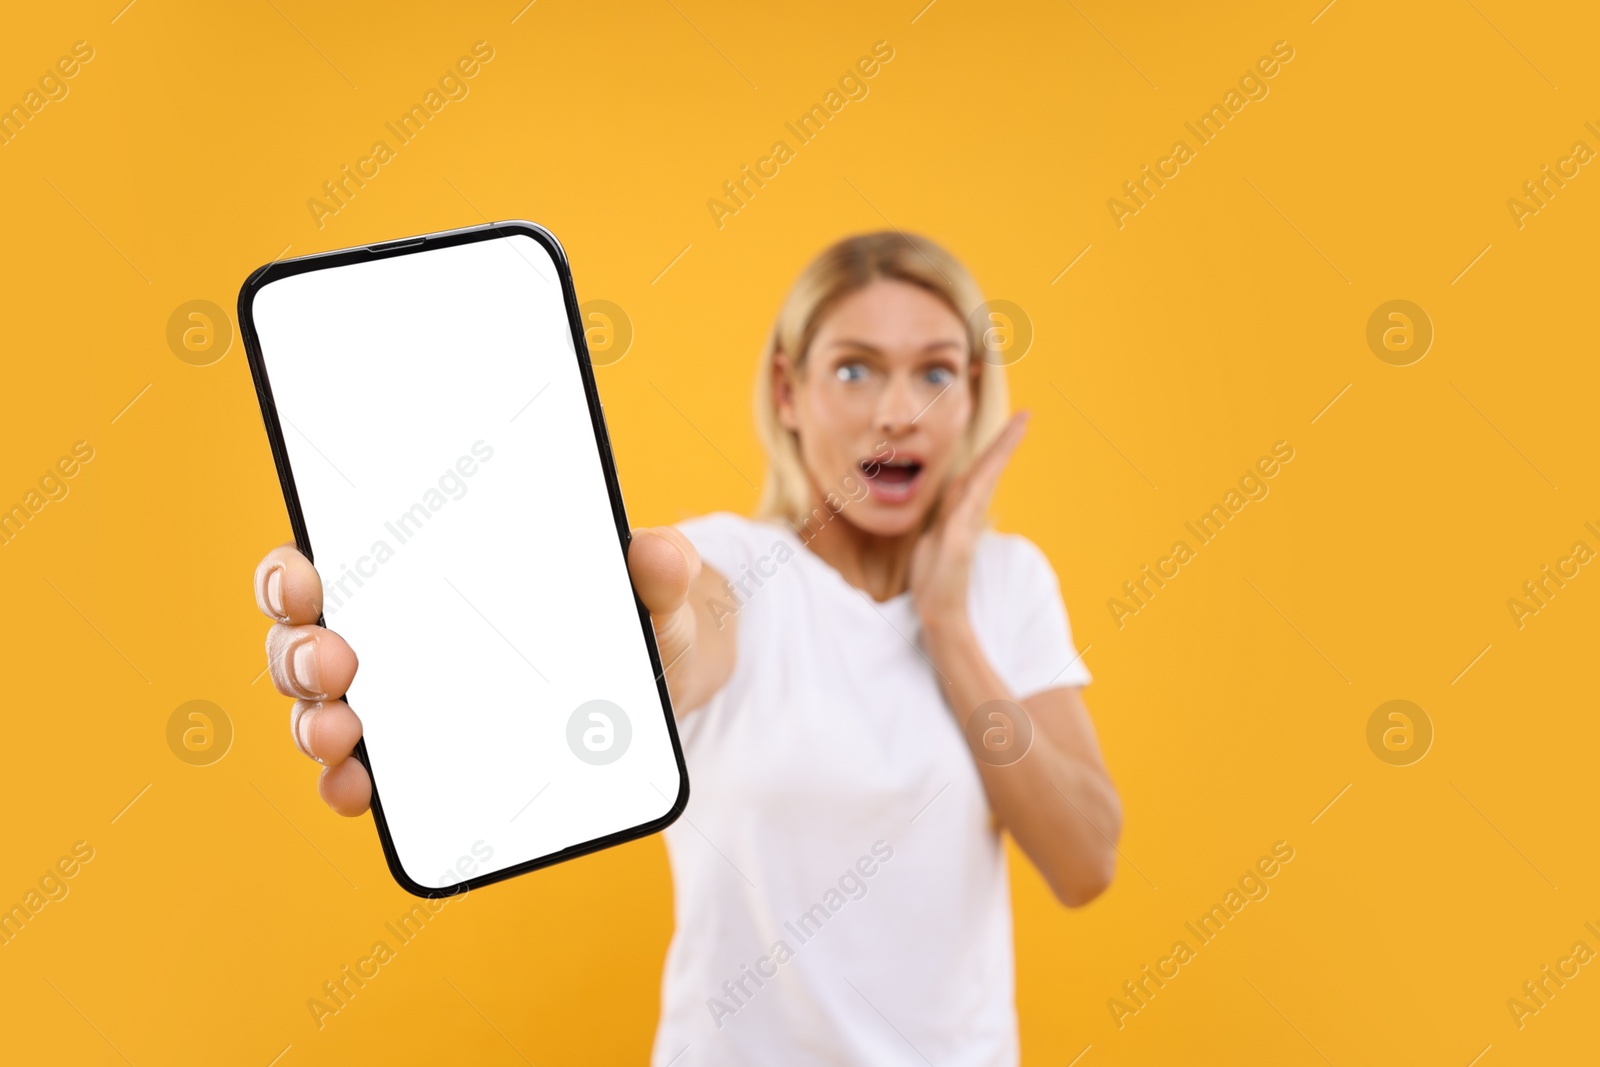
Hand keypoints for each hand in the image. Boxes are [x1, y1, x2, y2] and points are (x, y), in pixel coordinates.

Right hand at [252, 527, 702, 817]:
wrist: (666, 671)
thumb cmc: (633, 608)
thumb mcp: (657, 588)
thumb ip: (661, 570)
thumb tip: (661, 551)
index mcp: (429, 565)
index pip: (330, 557)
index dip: (297, 568)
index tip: (306, 577)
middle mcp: (395, 629)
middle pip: (307, 637)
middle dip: (301, 651)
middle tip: (335, 662)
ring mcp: (403, 699)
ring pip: (322, 708)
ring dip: (313, 722)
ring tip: (343, 733)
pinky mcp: (424, 760)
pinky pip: (363, 774)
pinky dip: (348, 784)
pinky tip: (360, 791)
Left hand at [908, 410, 1029, 641]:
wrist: (940, 611)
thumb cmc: (935, 578)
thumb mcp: (934, 540)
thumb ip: (944, 521)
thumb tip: (949, 508)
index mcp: (960, 511)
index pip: (978, 471)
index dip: (994, 448)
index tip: (1012, 424)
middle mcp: (967, 513)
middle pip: (988, 468)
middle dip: (1005, 441)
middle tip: (1027, 415)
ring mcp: (966, 525)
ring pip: (985, 479)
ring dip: (1001, 452)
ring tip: (1019, 427)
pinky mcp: (960, 539)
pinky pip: (971, 503)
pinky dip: (984, 481)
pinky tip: (993, 465)